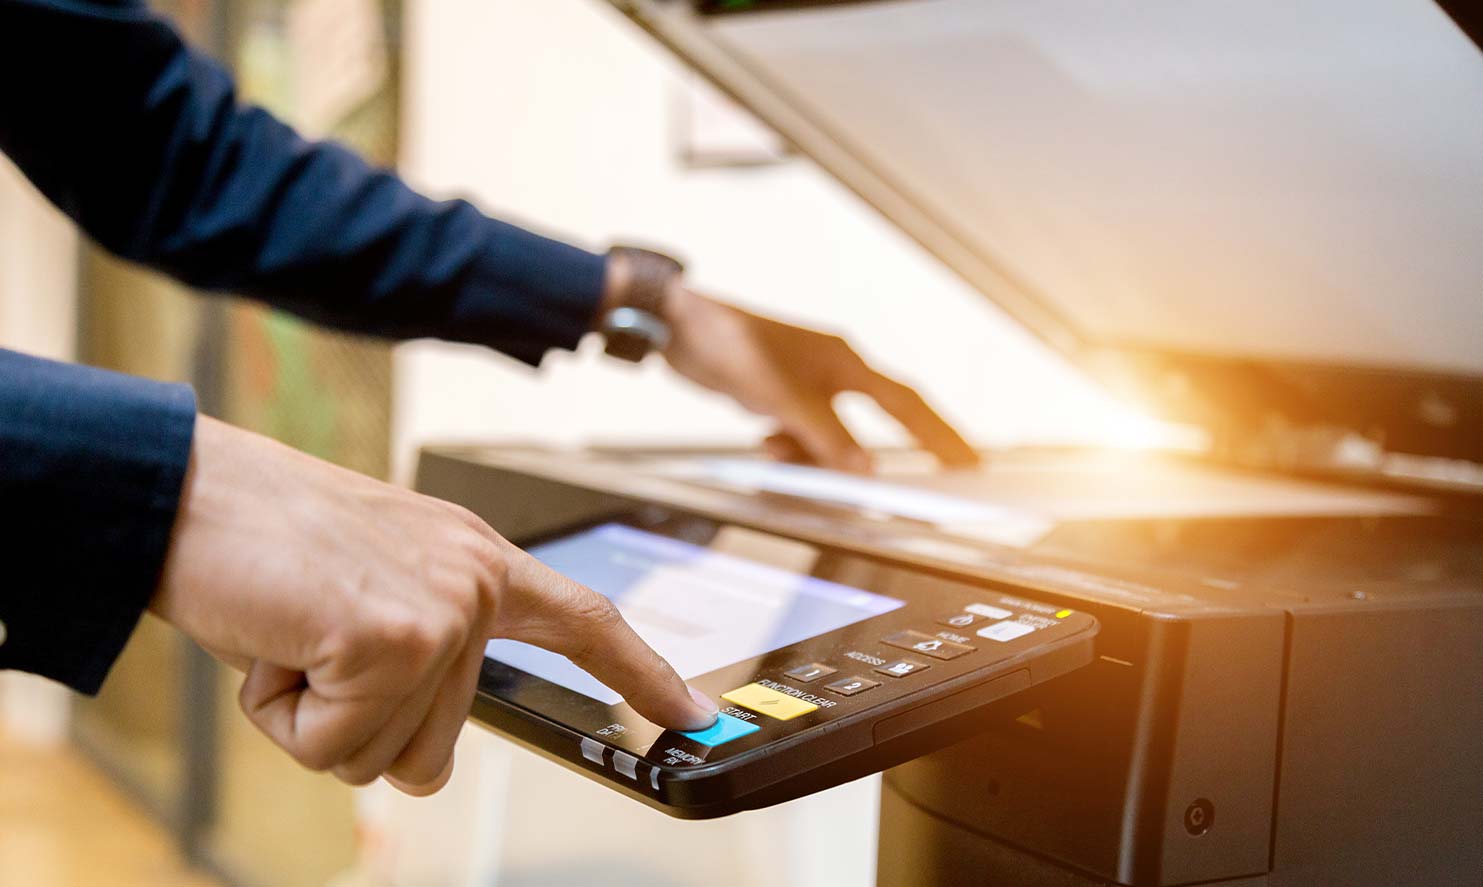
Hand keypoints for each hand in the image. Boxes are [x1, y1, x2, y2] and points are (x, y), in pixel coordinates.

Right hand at [151, 416, 717, 795]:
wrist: (189, 495)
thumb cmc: (266, 544)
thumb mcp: (372, 588)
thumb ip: (427, 651)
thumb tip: (429, 756)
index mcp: (477, 559)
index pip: (585, 621)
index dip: (641, 674)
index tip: (690, 715)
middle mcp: (474, 579)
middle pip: (440, 745)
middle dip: (356, 724)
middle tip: (313, 645)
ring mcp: (443, 608)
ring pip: (386, 755)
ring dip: (318, 719)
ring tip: (295, 637)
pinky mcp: (395, 638)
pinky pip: (334, 747)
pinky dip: (285, 716)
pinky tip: (276, 644)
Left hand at [661, 289, 979, 471]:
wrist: (678, 326)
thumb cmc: (731, 344)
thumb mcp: (781, 399)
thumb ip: (826, 437)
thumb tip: (866, 473)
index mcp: (845, 362)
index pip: (906, 405)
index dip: (940, 434)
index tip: (969, 460)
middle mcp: (834, 371)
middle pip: (877, 422)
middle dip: (879, 456)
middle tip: (912, 487)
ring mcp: (807, 382)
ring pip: (830, 435)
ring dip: (813, 453)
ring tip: (780, 451)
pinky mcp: (780, 393)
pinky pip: (801, 432)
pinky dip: (790, 445)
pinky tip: (767, 441)